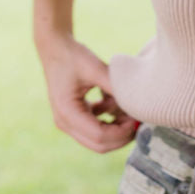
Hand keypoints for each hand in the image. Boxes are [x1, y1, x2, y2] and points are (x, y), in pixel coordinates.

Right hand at [36, 34, 140, 152]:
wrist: (55, 48)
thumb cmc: (73, 56)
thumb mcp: (96, 69)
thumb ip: (116, 87)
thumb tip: (139, 104)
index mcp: (67, 112)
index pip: (99, 136)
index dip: (121, 132)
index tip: (137, 119)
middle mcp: (64, 122)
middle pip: (99, 145)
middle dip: (121, 136)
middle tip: (138, 121)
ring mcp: (67, 122)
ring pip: (98, 140)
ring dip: (116, 129)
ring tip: (128, 110)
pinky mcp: (73, 118)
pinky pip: (95, 129)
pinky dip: (109, 121)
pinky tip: (114, 103)